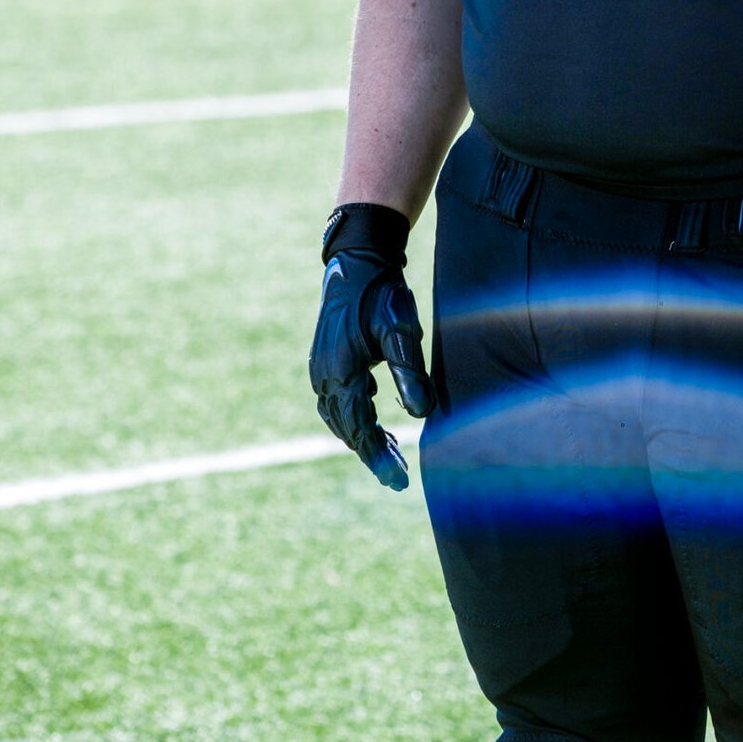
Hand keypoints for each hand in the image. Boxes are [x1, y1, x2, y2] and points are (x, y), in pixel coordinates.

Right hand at [309, 201, 433, 490]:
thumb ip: (410, 372)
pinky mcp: (326, 359)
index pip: (360, 429)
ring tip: (388, 452)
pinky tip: (372, 416)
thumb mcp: (402, 331)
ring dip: (362, 437)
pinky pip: (336, 401)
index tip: (399, 482)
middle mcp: (324, 376)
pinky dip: (354, 417)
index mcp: (342, 372)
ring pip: (339, 417)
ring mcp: (321, 368)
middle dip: (372, 453)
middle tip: (398, 476)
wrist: (358, 260)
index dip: (379, 459)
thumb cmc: (382, 293)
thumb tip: (421, 414)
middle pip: (347, 429)